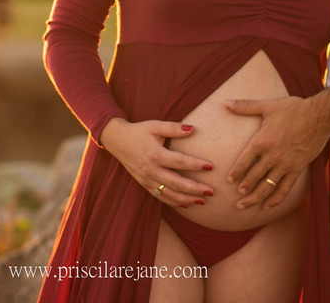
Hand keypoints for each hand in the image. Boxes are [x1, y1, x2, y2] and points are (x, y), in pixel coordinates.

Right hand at [99, 118, 214, 207]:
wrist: (117, 141)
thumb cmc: (139, 131)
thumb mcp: (155, 125)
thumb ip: (174, 128)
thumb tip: (193, 129)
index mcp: (155, 154)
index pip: (179, 162)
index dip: (195, 165)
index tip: (211, 167)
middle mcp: (151, 170)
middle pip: (176, 183)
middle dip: (195, 189)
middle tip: (212, 192)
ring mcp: (147, 179)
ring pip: (169, 193)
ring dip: (187, 199)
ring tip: (203, 201)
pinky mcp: (144, 184)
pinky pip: (160, 197)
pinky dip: (174, 202)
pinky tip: (187, 204)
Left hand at [224, 96, 329, 209]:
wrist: (320, 117)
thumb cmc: (293, 109)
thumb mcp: (268, 106)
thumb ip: (245, 106)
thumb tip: (226, 102)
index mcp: (262, 141)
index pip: (244, 160)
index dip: (236, 172)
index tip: (228, 181)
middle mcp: (272, 156)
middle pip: (254, 176)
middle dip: (243, 189)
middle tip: (235, 199)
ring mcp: (285, 164)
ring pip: (267, 186)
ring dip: (255, 197)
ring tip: (244, 205)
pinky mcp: (297, 169)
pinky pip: (285, 188)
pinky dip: (276, 199)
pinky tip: (268, 206)